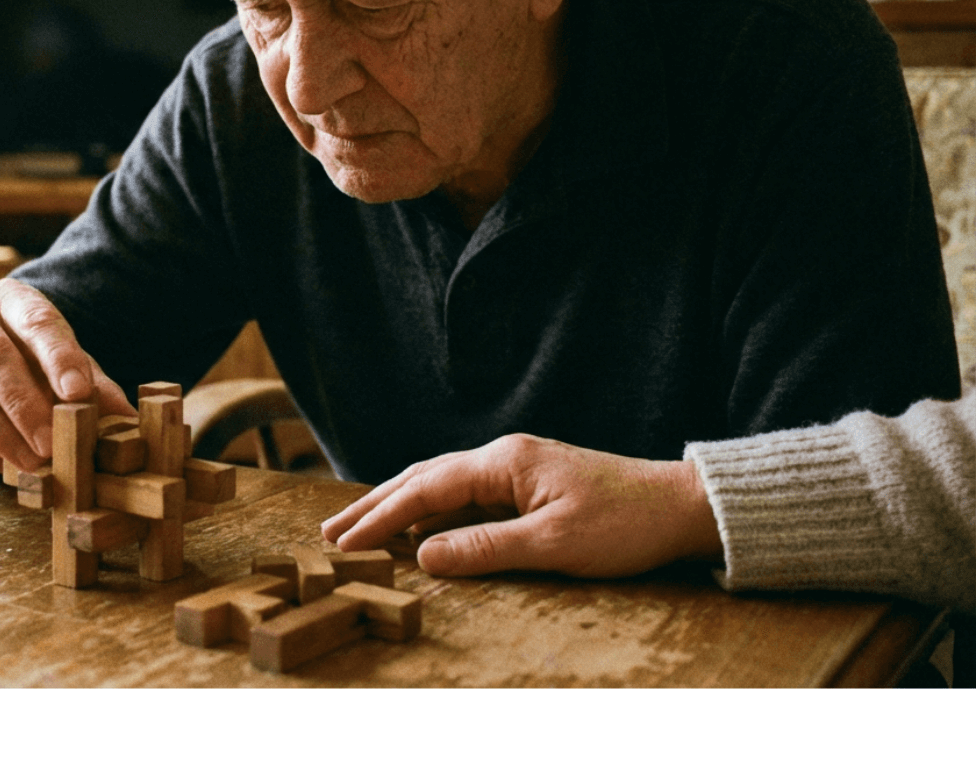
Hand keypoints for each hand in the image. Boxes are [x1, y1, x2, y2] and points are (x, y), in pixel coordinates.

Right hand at [0, 279, 136, 472]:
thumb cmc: (24, 361)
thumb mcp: (61, 364)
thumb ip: (93, 388)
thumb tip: (129, 423)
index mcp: (10, 299)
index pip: (35, 319)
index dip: (58, 355)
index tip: (78, 393)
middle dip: (24, 403)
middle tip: (51, 444)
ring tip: (29, 462)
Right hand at [320, 433, 723, 578]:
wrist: (682, 507)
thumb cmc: (626, 524)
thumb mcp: (553, 543)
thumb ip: (485, 549)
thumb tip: (422, 555)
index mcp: (504, 461)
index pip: (425, 488)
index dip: (381, 517)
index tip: (345, 542)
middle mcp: (502, 456)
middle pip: (422, 478)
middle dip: (374, 506)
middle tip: (330, 533)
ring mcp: (513, 468)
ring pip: (439, 485)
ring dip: (398, 507)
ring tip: (358, 530)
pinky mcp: (527, 484)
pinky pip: (463, 496)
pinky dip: (430, 513)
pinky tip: (415, 531)